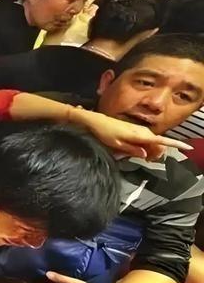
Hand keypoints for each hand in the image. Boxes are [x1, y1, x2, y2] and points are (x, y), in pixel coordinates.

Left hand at [72, 108, 192, 159]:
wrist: (96, 121)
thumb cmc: (104, 133)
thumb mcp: (116, 145)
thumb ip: (132, 150)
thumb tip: (146, 154)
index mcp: (139, 135)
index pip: (161, 140)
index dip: (175, 144)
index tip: (186, 148)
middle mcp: (142, 131)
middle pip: (159, 144)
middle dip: (158, 153)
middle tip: (146, 161)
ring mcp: (139, 130)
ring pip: (153, 142)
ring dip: (151, 150)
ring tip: (141, 157)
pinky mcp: (135, 130)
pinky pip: (147, 139)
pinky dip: (146, 146)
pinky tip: (138, 151)